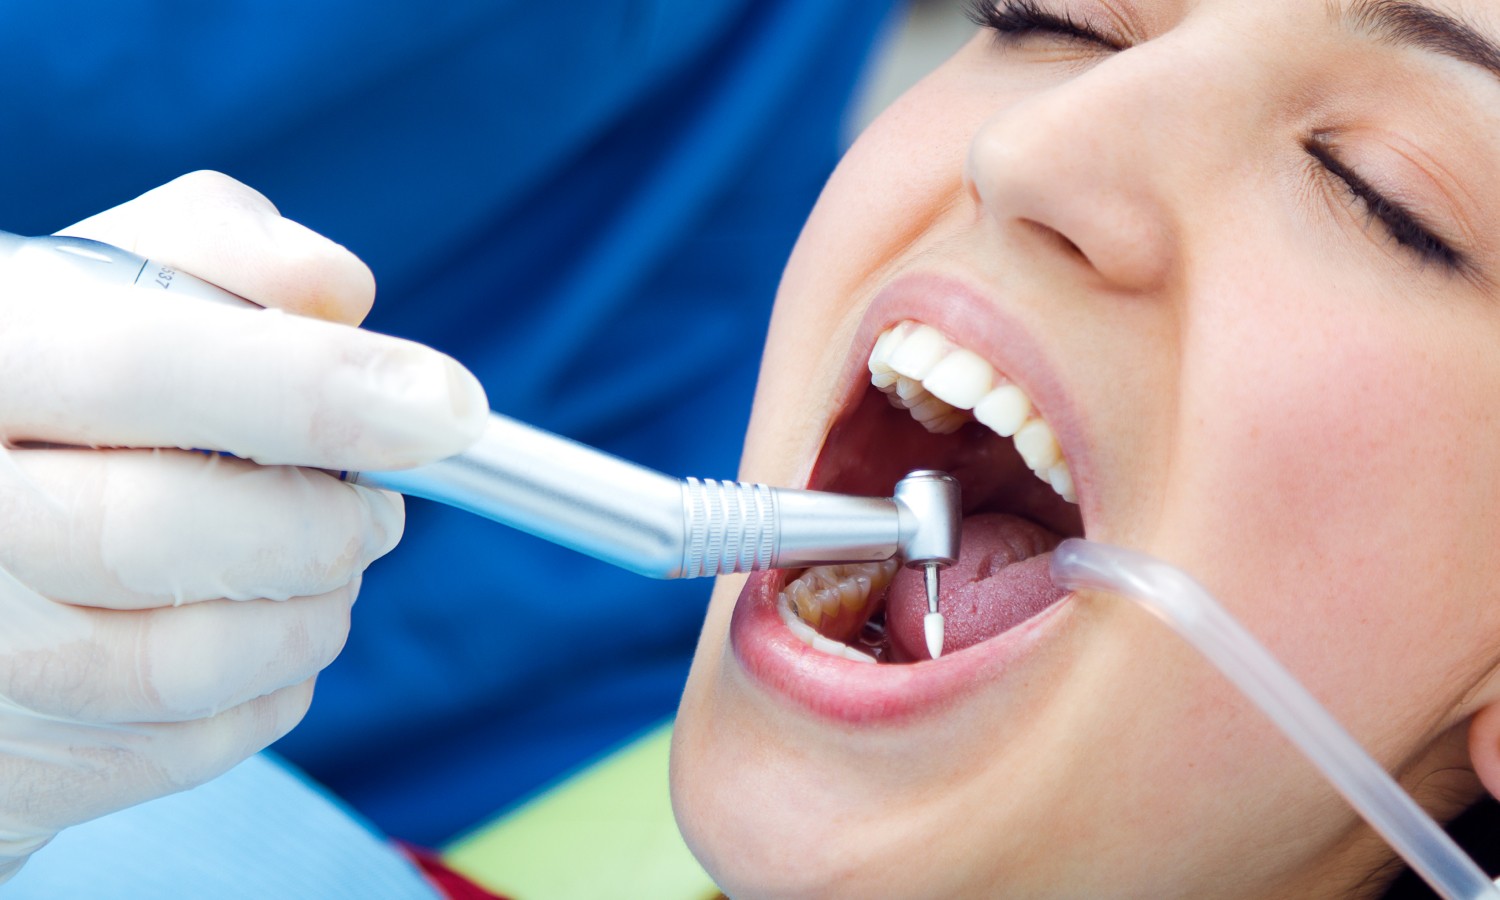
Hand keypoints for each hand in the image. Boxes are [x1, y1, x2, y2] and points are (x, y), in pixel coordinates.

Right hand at [0, 171, 487, 879]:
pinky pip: (188, 747)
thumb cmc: (50, 405)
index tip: (447, 410)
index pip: (134, 367)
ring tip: (327, 566)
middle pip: (159, 531)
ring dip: (309, 614)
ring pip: (184, 664)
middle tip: (379, 510)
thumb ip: (216, 254)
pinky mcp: (15, 765)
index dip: (310, 389)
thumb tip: (342, 294)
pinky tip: (265, 631)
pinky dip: (271, 688)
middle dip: (320, 525)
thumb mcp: (102, 289)